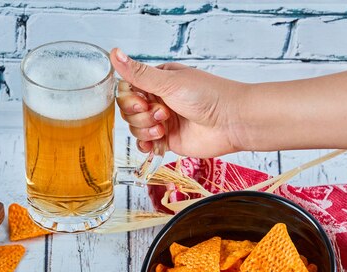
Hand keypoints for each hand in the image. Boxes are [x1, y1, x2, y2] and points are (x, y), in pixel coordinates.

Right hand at [110, 48, 248, 157]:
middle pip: (129, 110)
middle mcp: (159, 99)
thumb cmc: (208, 96)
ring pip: (135, 127)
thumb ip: (138, 73)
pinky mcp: (168, 139)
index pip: (127, 90)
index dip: (130, 100)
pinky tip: (157, 141)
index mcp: (158, 80)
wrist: (231, 122)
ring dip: (145, 129)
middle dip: (140, 115)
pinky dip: (146, 143)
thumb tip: (115, 54)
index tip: (143, 103)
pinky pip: (145, 143)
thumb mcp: (169, 82)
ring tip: (164, 127)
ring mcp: (163, 120)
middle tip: (161, 114)